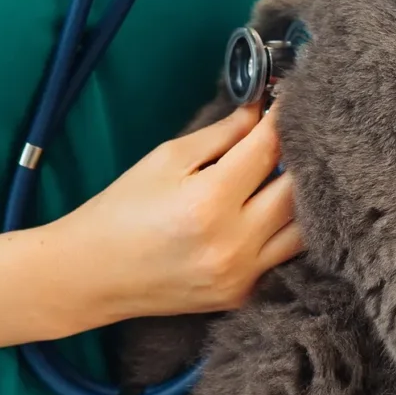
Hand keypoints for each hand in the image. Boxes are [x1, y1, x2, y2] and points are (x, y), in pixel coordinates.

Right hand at [51, 102, 302, 327]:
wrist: (93, 274)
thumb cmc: (123, 209)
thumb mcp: (165, 159)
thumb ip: (221, 135)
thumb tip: (260, 113)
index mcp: (210, 200)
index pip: (268, 149)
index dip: (282, 120)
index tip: (289, 101)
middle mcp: (233, 242)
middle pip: (296, 190)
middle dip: (297, 158)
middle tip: (291, 138)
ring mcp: (241, 274)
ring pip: (302, 229)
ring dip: (299, 199)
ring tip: (284, 177)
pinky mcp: (241, 294)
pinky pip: (283, 257)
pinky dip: (285, 232)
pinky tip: (272, 214)